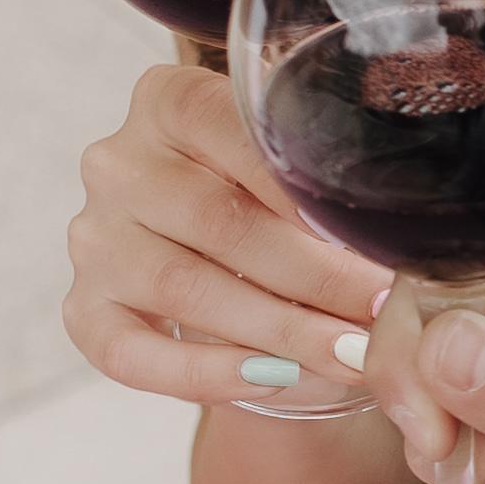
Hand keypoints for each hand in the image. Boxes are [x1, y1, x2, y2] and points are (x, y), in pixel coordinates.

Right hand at [65, 61, 392, 415]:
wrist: (217, 254)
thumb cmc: (268, 200)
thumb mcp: (290, 165)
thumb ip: (322, 179)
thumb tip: (401, 234)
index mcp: (169, 102)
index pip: (242, 137)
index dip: (315, 196)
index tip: (381, 243)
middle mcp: (118, 163)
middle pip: (220, 221)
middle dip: (316, 276)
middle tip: (384, 313)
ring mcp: (94, 239)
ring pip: (184, 289)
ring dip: (279, 331)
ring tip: (350, 356)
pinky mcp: (83, 308)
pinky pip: (133, 353)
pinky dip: (207, 374)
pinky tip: (274, 382)